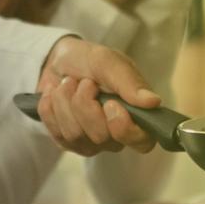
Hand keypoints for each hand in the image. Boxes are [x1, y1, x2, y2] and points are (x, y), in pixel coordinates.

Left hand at [32, 37, 159, 154]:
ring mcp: (90, 142)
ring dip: (66, 101)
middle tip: (85, 82)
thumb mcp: (109, 62)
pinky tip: (55, 96)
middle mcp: (115, 136)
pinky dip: (51, 108)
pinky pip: (56, 133)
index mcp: (136, 116)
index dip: (125, 129)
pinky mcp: (67, 142)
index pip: (142, 142)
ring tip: (68, 84)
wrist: (58, 61)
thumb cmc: (90, 61)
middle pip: (101, 137)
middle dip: (85, 103)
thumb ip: (130, 82)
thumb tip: (153, 102)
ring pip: (75, 135)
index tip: (111, 104)